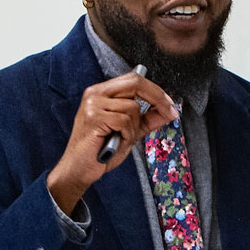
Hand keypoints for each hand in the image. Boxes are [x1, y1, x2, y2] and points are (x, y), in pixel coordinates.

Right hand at [47, 70, 178, 213]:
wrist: (79, 170)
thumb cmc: (101, 152)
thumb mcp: (131, 132)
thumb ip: (148, 120)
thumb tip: (169, 111)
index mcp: (102, 92)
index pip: (134, 79)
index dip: (155, 90)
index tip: (170, 105)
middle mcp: (95, 93)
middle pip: (135, 82)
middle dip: (158, 98)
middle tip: (170, 113)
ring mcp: (93, 104)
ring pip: (133, 107)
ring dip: (134, 128)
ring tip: (122, 139)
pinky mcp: (94, 117)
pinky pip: (125, 120)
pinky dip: (127, 134)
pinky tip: (116, 142)